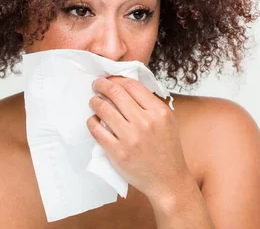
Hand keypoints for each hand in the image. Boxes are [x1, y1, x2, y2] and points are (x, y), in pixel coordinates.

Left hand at [87, 76, 191, 201]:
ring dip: (95, 102)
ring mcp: (130, 138)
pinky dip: (92, 121)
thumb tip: (125, 86)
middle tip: (96, 85)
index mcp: (158, 112)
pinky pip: (97, 130)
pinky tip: (93, 121)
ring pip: (103, 109)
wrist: (168, 180)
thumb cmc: (166, 149)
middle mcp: (145, 123)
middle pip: (115, 93)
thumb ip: (149, 103)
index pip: (131, 85)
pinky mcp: (118, 152)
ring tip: (94, 102)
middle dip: (101, 85)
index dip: (116, 79)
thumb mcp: (167, 121)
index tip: (109, 80)